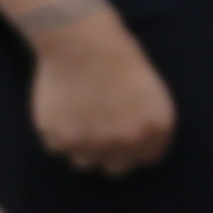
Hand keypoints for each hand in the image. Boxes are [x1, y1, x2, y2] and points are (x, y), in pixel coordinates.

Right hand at [32, 18, 172, 175]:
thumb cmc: (121, 61)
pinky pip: (57, 148)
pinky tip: (62, 111)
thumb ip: (150, 127)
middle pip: (117, 169)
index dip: (135, 148)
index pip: (146, 159)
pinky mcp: (60, 139)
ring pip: (85, 163)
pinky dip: (58, 135)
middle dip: (109, 154)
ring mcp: (92, 144)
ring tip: (78, 121)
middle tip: (98, 132)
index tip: (123, 135)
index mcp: (155, 130)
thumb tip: (138, 154)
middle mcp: (126, 142)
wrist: (83, 44)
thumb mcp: (153, 93)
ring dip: (82, 148)